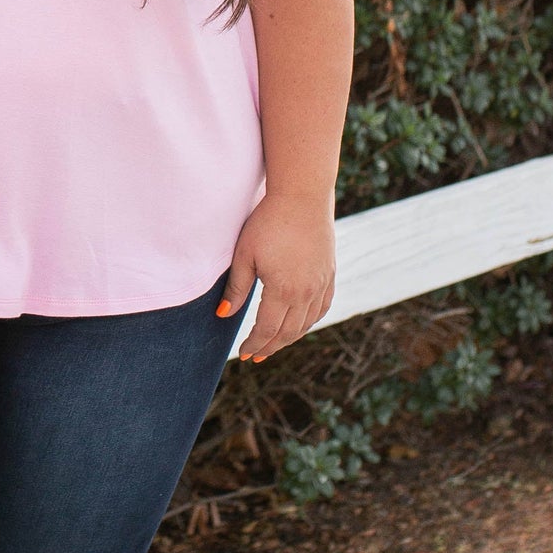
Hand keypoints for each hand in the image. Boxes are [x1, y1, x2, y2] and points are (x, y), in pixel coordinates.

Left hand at [218, 193, 335, 361]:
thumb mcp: (245, 255)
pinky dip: (309, 321)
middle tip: (256, 356)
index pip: (267, 330)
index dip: (255, 344)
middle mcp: (307, 292)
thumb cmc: (268, 222)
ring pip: (306, 323)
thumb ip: (236, 288)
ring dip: (289, 337)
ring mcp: (322, 284)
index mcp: (284, 290)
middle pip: (288, 332)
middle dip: (270, 346)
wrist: (303, 196)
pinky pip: (322, 308)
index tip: (244, 353)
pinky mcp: (329, 274)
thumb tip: (222, 315)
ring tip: (274, 343)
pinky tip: (299, 324)